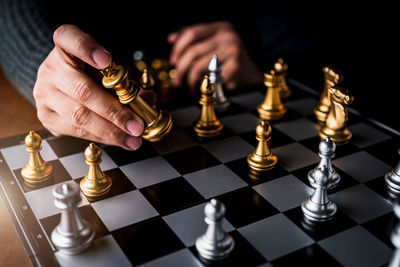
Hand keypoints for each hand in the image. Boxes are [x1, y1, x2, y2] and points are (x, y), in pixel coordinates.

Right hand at [34, 24, 143, 149]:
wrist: (62, 86)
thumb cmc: (92, 75)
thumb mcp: (109, 72)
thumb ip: (128, 83)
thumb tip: (149, 100)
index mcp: (64, 47)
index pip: (69, 38)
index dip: (87, 48)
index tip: (107, 60)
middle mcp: (50, 68)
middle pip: (83, 90)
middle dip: (114, 112)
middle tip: (137, 126)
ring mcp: (44, 93)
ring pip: (79, 116)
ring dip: (111, 131)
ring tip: (133, 139)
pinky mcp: (45, 115)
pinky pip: (76, 131)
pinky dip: (102, 137)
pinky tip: (119, 140)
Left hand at [168, 21, 262, 90]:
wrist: (252, 79)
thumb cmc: (230, 65)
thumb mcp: (215, 47)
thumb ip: (196, 42)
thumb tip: (171, 39)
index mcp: (222, 28)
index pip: (191, 32)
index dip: (178, 47)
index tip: (173, 61)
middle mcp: (228, 36)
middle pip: (192, 51)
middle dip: (181, 69)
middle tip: (177, 80)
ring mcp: (233, 50)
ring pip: (197, 66)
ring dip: (190, 81)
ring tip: (190, 88)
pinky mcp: (235, 67)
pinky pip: (209, 78)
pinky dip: (202, 88)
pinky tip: (203, 91)